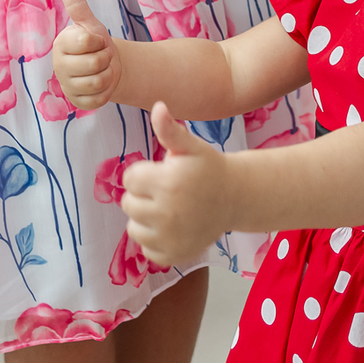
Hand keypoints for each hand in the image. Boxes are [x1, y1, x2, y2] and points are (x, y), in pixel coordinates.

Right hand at [51, 0, 122, 110]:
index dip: (100, 40)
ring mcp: (67, 86)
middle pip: (95, 62)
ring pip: (99, 81)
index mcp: (60, 44)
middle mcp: (59, 66)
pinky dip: (106, 91)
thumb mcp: (90, 24)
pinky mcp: (77, 103)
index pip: (87, 41)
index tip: (97, 41)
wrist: (105, 67)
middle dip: (106, 58)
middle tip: (102, 56)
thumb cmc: (95, 43)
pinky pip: (99, 99)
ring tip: (102, 69)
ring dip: (108, 74)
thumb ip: (78, 6)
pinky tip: (101, 84)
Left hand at [121, 103, 228, 265]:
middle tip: (165, 191)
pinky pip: (147, 250)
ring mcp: (170, 237)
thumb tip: (158, 107)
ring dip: (145, 219)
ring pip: (133, 228)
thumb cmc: (209, 169)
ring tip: (166, 209)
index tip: (162, 173)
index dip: (144, 174)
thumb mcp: (190, 146)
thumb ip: (170, 130)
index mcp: (168, 182)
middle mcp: (167, 213)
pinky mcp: (173, 255)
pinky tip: (171, 228)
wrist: (235, 198)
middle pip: (128, 204)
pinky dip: (155, 241)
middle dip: (142, 196)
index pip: (130, 179)